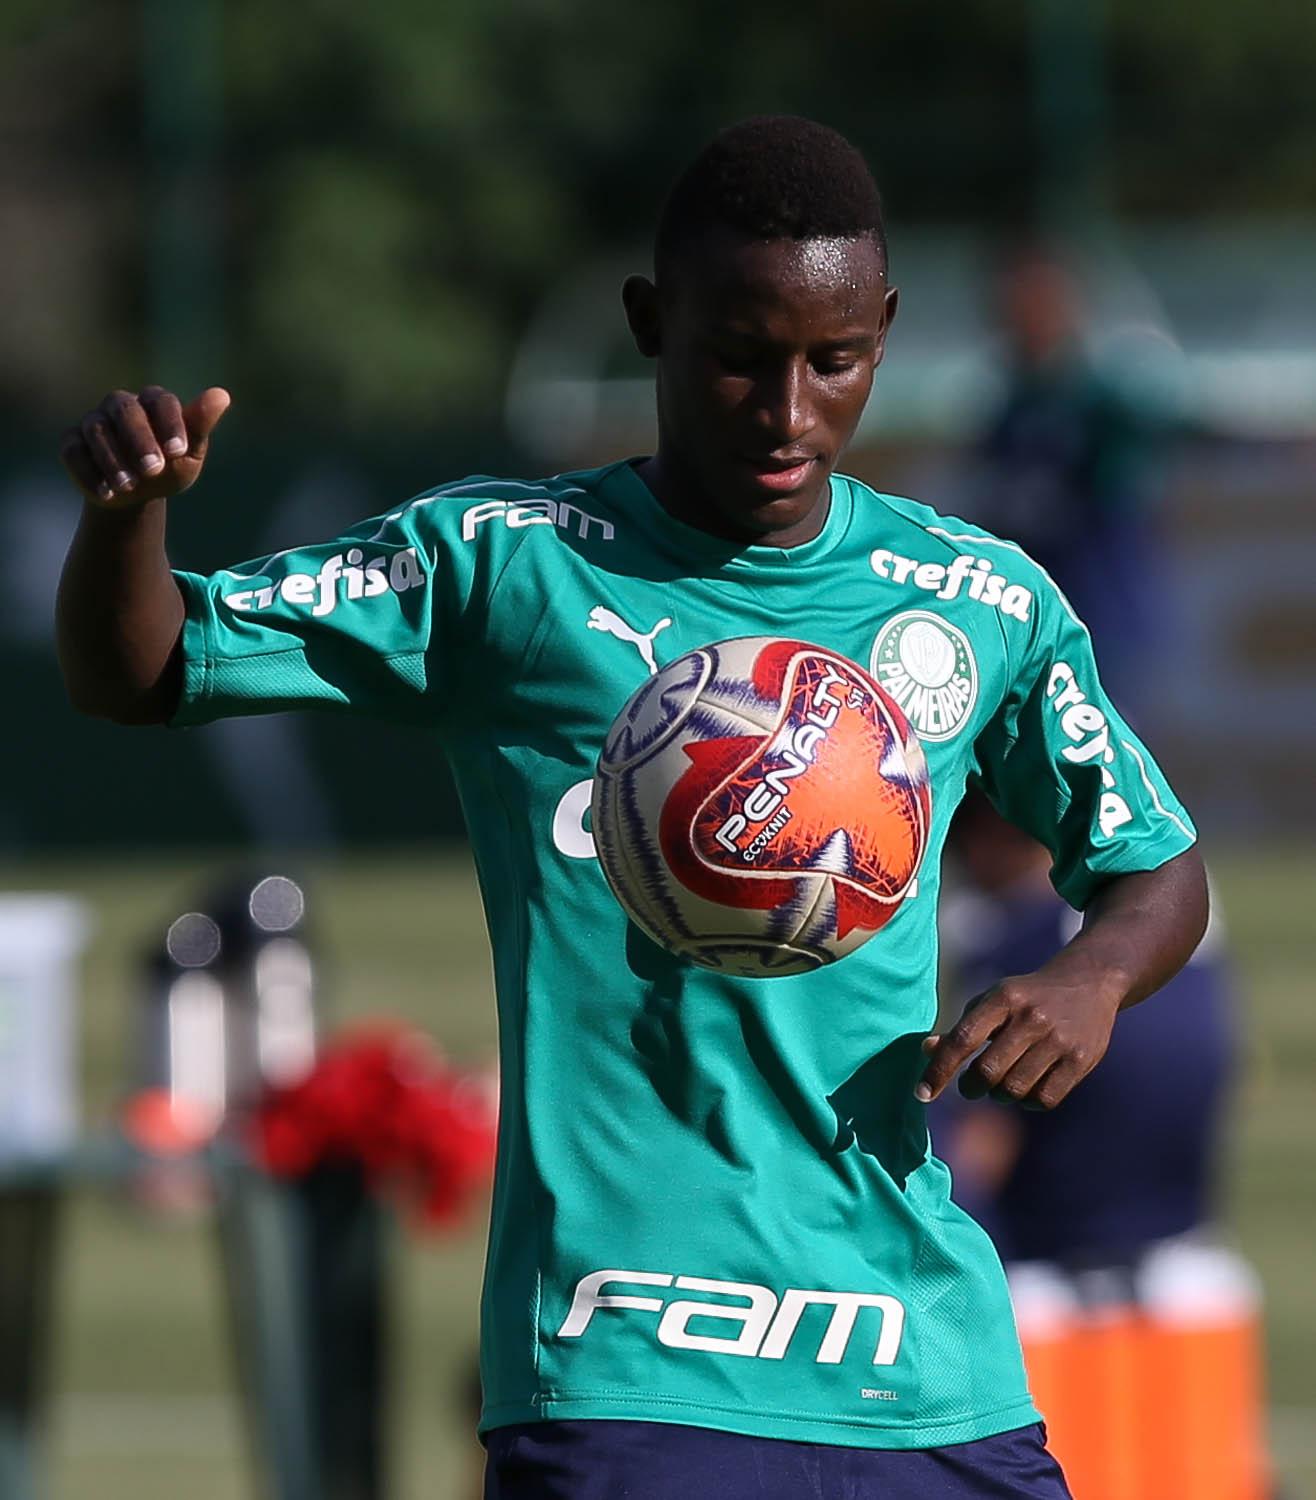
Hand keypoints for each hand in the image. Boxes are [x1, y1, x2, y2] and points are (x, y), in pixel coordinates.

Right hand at [59, 386, 230, 507]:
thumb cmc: (169, 467)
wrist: (138, 496)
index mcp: (153, 402)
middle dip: (139, 440)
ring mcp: (93, 422)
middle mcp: (121, 405)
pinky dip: (89, 473)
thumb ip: (200, 426)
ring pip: (98, 431)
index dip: (170, 424)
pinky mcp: (72, 444)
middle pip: (126, 410)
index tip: (179, 451)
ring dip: (113, 460)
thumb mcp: (189, 453)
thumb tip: (222, 395)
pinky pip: (74, 452)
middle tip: (153, 469)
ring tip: (129, 486)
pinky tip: (106, 493)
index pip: (161, 401)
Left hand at [916, 967, 1122, 1111]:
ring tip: (1001, 1084)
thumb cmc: (1028, 996)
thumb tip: (927, 1050)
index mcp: (1003, 998)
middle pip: (988, 1071)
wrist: (1089, 982)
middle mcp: (1031, 1017)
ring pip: (1014, 1089)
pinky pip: (1044, 1099)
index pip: (963, 1039)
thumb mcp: (993, 1000)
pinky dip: (1027, 1102)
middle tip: (971, 1086)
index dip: (939, 1069)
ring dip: (999, 1095)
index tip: (922, 1094)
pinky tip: (1026, 1088)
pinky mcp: (1081, 1059)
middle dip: (971, 1087)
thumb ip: (962, 1026)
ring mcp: (1059, 1039)